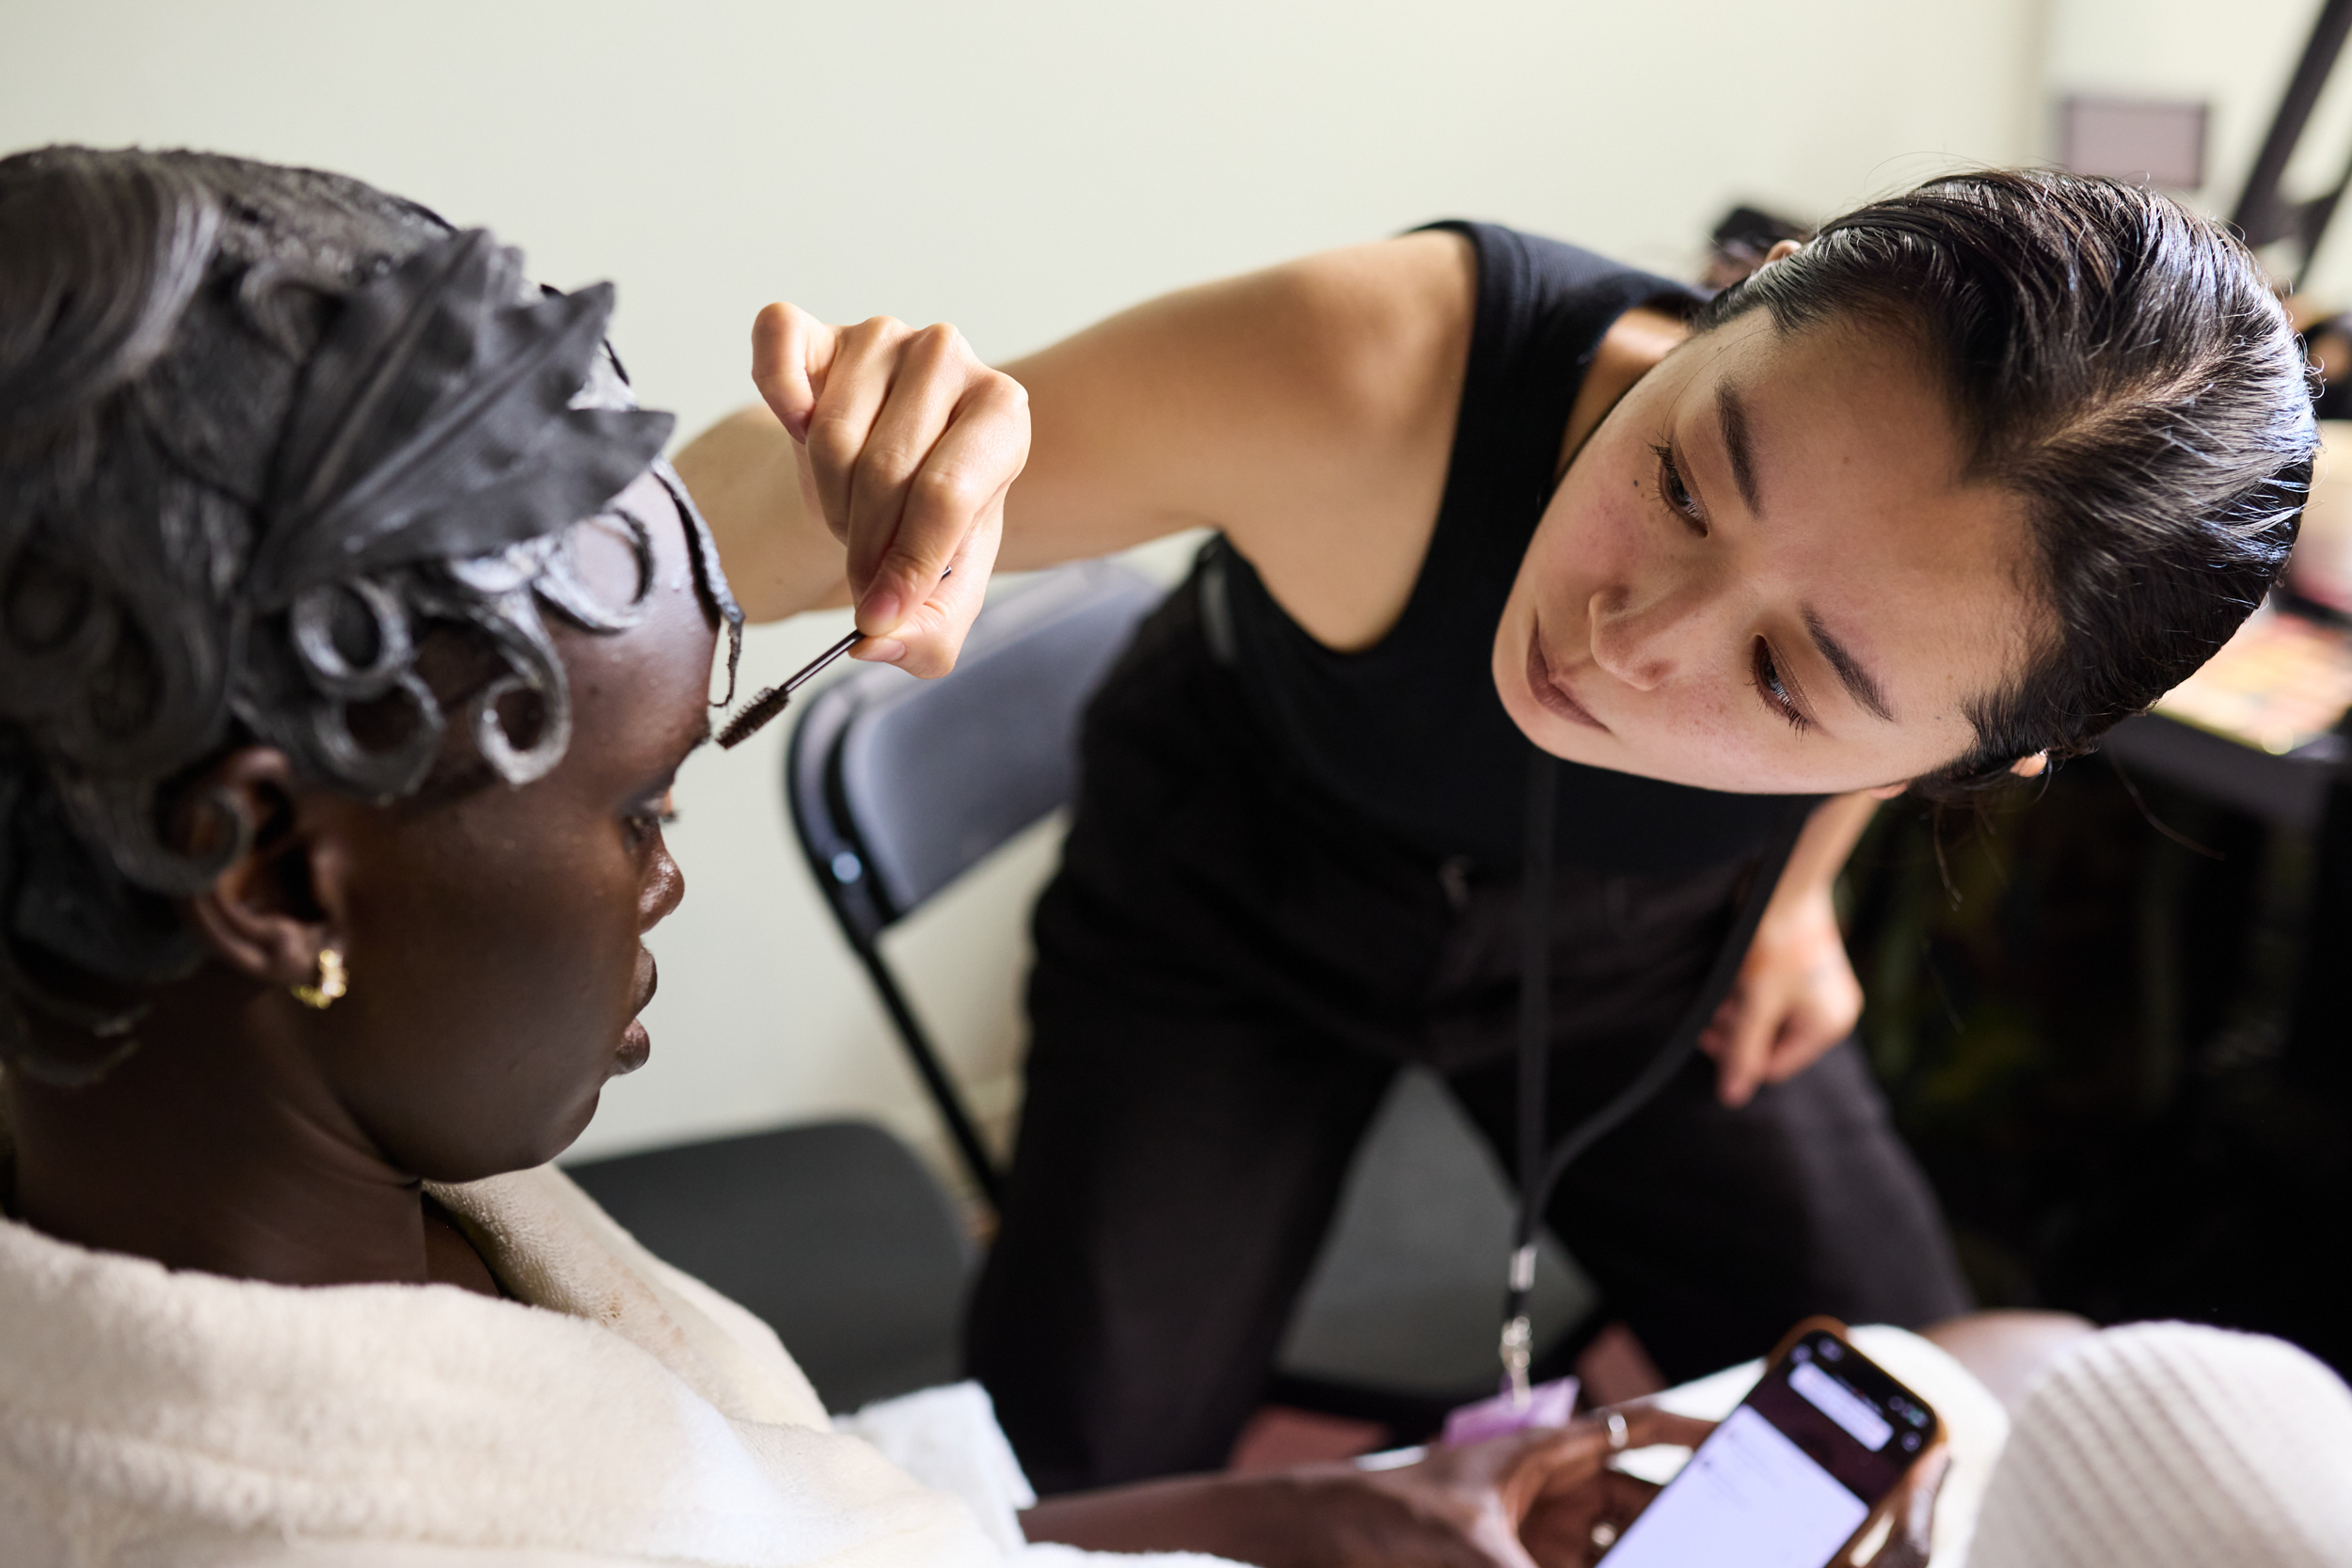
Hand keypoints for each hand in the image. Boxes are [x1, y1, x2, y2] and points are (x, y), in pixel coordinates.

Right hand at [750, 303, 1028, 676]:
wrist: (886, 479)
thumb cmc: (928, 526)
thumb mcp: (947, 593)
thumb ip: (928, 634)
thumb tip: (874, 638)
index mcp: (1004, 413)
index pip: (947, 493)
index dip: (906, 564)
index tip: (879, 614)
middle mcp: (949, 358)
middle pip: (885, 473)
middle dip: (865, 542)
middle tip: (866, 565)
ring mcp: (882, 336)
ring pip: (829, 437)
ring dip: (828, 500)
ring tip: (851, 510)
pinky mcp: (818, 331)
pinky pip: (778, 357)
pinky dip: (779, 401)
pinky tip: (799, 427)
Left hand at [1330, 1408, 1716, 1567]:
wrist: (1317, 1544)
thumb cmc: (1382, 1517)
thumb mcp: (1467, 1550)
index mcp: (1544, 1456)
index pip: (1636, 1431)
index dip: (1694, 1433)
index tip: (1748, 1442)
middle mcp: (1553, 1498)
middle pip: (1642, 1508)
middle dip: (1690, 1528)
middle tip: (1748, 1544)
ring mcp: (1541, 1543)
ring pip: (1622, 1552)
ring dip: (1655, 1557)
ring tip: (1709, 1559)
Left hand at [1699, 886, 1861, 1107]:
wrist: (1788, 883)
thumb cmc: (1776, 942)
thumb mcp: (1755, 1001)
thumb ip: (1742, 1050)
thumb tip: (1732, 1098)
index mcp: (1828, 1027)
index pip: (1774, 1066)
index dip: (1735, 1055)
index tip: (1705, 1032)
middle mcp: (1834, 1013)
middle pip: (1773, 1042)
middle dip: (1738, 1030)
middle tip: (1711, 1010)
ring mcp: (1825, 992)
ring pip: (1773, 1019)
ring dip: (1743, 1011)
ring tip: (1723, 990)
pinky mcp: (1812, 971)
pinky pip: (1779, 997)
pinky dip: (1755, 993)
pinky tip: (1737, 976)